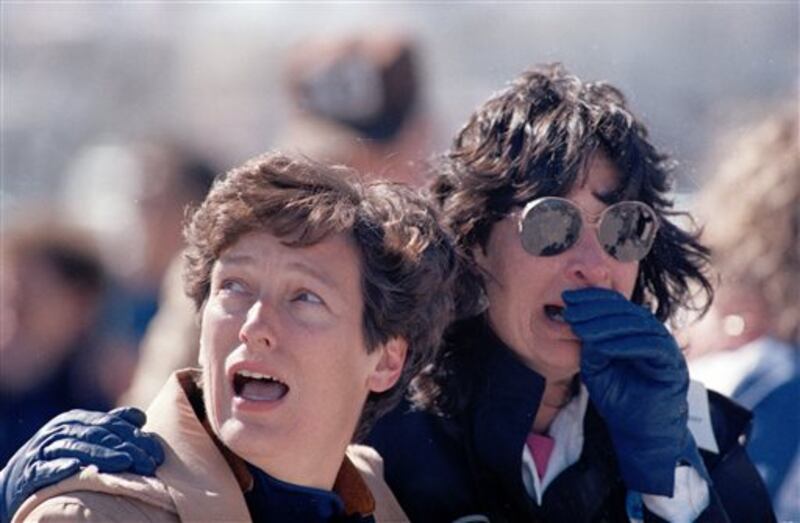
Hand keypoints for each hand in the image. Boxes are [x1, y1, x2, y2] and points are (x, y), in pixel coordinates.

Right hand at [0, 407, 164, 522]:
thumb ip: (111, 426)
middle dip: (126, 448)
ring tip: (124, 462)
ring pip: (77, 448)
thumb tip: (140, 418)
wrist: (19, 476)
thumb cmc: (61, 454)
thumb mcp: (84, 436)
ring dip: (102, 455)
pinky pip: (46, 468)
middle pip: (99, 436)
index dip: (136, 437)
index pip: (111, 424)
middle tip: (148, 463)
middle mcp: (61, 430)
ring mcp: (45, 449)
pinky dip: (60, 468)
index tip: (156, 454)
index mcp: (76, 419)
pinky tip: (75, 468)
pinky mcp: (30, 470)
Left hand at [563, 288, 707, 495]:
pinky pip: (651, 346)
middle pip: (626, 311)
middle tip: (570, 310)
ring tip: (580, 327)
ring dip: (606, 324)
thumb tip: (580, 322)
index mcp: (635, 331)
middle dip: (595, 309)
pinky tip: (601, 346)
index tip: (567, 299)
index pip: (616, 306)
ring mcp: (665, 347)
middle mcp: (652, 334)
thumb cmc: (619, 398)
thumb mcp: (596, 367)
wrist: (639, 431)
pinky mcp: (672, 364)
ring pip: (637, 325)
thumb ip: (591, 345)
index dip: (591, 299)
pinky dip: (625, 344)